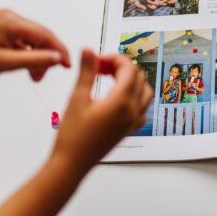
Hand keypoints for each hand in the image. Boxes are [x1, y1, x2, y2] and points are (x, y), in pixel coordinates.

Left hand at [0, 9, 69, 80]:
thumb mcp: (6, 64)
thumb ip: (35, 60)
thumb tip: (58, 58)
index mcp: (11, 22)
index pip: (45, 35)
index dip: (59, 50)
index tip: (67, 64)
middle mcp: (11, 17)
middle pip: (41, 36)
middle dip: (47, 56)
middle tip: (44, 74)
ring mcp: (7, 21)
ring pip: (34, 39)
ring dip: (37, 57)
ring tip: (34, 74)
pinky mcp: (4, 28)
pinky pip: (25, 40)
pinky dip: (28, 54)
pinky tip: (25, 66)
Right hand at [51, 50, 152, 175]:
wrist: (71, 164)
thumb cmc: (72, 136)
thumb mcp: (77, 98)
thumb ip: (87, 71)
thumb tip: (89, 51)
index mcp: (122, 102)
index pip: (129, 69)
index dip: (115, 59)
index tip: (99, 59)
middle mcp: (133, 111)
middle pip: (139, 78)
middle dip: (122, 67)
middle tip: (101, 67)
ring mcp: (133, 122)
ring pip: (145, 92)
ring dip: (131, 81)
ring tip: (110, 79)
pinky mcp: (129, 130)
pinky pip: (143, 108)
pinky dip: (135, 97)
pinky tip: (117, 97)